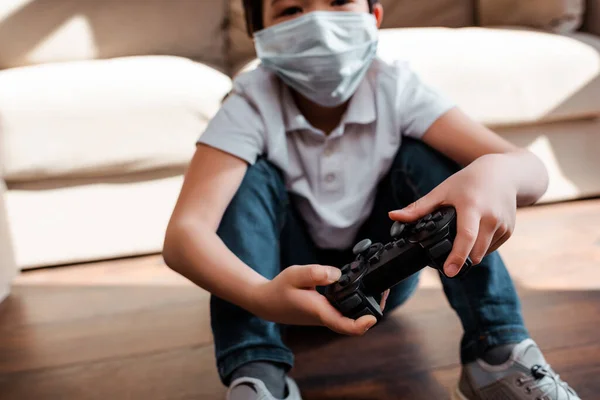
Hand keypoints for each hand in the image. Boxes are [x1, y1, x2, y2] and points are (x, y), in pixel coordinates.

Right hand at [251, 264, 377, 335]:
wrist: (267, 302)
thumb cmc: (279, 289)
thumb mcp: (294, 274)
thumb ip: (315, 273)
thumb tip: (337, 274)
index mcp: (320, 311)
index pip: (345, 326)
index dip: (362, 325)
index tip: (372, 318)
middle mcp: (326, 317)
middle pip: (355, 322)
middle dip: (372, 309)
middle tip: (384, 291)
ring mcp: (327, 316)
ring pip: (351, 316)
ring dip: (365, 305)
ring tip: (379, 287)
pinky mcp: (326, 312)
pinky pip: (345, 310)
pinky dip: (355, 301)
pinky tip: (359, 287)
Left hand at [388, 154, 517, 276]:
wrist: (503, 174)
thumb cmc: (468, 181)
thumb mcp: (442, 191)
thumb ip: (419, 208)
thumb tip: (393, 216)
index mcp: (472, 207)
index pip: (466, 236)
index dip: (457, 256)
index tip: (449, 271)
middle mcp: (490, 217)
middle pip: (474, 251)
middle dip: (460, 259)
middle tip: (446, 261)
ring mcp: (502, 225)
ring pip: (483, 253)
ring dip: (470, 254)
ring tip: (461, 241)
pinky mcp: (509, 231)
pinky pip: (491, 248)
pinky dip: (481, 248)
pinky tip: (475, 235)